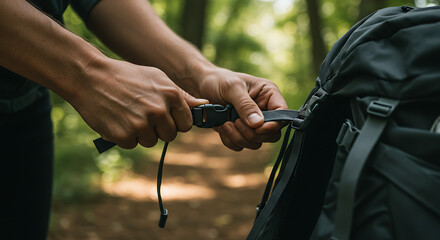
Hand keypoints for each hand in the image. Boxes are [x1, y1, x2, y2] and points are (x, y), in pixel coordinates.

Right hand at [70, 58, 207, 148]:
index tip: (164, 117)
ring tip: (128, 114)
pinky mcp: (123, 135)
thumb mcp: (157, 78)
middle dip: (158, 129)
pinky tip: (117, 119)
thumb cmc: (126, 76)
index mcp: (171, 95)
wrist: (90, 77)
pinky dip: (125, 136)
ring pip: (151, 142)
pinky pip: (132, 144)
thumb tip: (204, 105)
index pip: (186, 124)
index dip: (175, 122)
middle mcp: (159, 111)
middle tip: (142, 113)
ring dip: (141, 133)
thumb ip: (181, 95)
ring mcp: (141, 124)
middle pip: (170, 136)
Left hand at [193, 67, 287, 150]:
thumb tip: (258, 124)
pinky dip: (230, 140)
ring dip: (239, 137)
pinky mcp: (241, 132)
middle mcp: (265, 110)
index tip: (257, 127)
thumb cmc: (219, 81)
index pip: (283, 114)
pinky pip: (241, 146)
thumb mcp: (232, 88)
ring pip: (256, 143)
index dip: (273, 125)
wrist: (201, 86)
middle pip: (272, 134)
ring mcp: (253, 123)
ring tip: (225, 123)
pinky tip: (222, 126)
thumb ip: (245, 105)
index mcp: (269, 95)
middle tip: (236, 122)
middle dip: (253, 134)